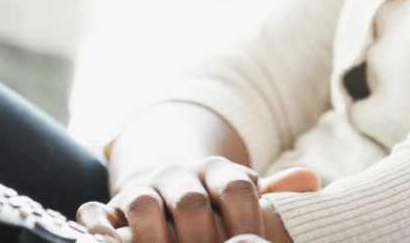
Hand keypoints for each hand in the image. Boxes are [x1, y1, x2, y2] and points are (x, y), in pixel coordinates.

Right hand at [76, 159, 318, 242]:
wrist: (163, 179)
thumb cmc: (212, 199)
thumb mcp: (240, 192)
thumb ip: (273, 192)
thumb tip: (312, 181)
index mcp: (217, 173)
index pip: (237, 187)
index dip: (248, 218)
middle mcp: (178, 176)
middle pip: (190, 199)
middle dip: (201, 234)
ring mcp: (141, 189)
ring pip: (143, 203)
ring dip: (153, 236)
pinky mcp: (108, 207)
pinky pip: (96, 213)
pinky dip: (99, 231)